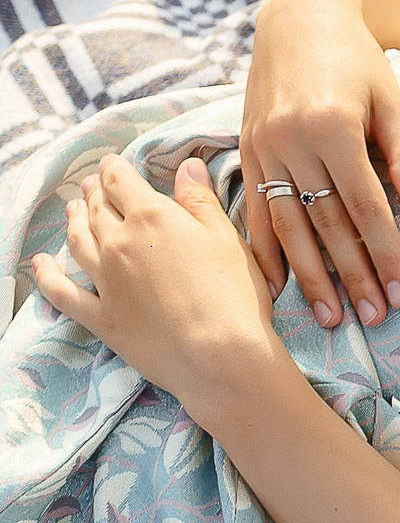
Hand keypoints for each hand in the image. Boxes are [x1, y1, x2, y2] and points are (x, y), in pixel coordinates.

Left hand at [33, 156, 295, 416]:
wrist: (221, 357)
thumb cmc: (235, 296)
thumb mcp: (228, 239)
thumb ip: (201, 200)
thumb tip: (186, 166)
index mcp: (151, 218)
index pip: (121, 181)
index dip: (115, 169)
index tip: (113, 164)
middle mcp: (118, 243)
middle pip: (97, 210)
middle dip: (94, 194)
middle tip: (92, 187)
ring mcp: (104, 281)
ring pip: (78, 242)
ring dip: (73, 222)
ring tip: (73, 211)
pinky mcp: (101, 316)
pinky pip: (61, 292)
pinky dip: (47, 275)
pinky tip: (41, 264)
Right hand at [241, 0, 399, 328]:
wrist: (299, 19)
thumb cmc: (358, 62)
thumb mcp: (393, 101)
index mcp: (331, 127)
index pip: (365, 208)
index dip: (385, 254)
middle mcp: (291, 140)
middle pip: (325, 224)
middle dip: (351, 276)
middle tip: (373, 317)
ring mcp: (262, 147)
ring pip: (286, 224)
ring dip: (309, 275)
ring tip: (332, 317)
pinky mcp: (246, 150)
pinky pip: (254, 210)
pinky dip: (264, 251)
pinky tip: (277, 287)